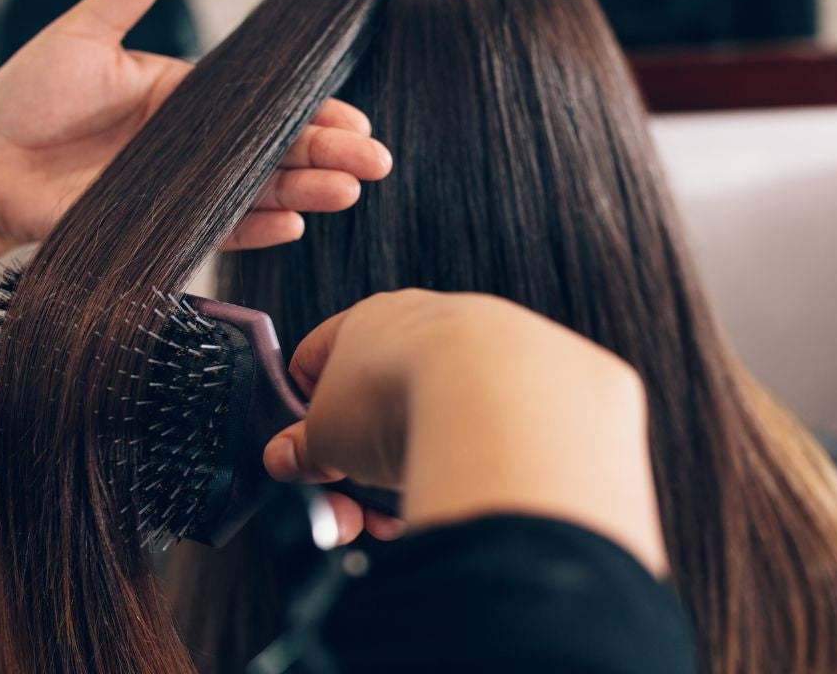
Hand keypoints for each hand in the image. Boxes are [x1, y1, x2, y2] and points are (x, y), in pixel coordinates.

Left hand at [0, 0, 390, 250]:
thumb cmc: (28, 98)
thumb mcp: (81, 36)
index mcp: (189, 96)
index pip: (265, 103)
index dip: (313, 111)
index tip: (353, 117)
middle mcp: (197, 144)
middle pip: (278, 150)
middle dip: (330, 156)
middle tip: (376, 163)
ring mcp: (185, 186)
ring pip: (260, 190)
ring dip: (305, 193)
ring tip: (347, 192)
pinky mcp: (165, 225)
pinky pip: (221, 228)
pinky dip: (255, 228)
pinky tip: (292, 225)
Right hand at [262, 290, 660, 575]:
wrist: (498, 397)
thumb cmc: (400, 398)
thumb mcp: (326, 435)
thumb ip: (302, 447)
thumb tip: (286, 458)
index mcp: (373, 318)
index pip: (320, 360)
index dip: (305, 416)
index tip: (309, 462)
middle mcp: (438, 322)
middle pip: (386, 402)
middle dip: (363, 468)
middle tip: (355, 515)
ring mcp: (496, 347)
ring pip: (444, 420)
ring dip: (419, 471)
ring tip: (407, 518)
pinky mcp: (549, 382)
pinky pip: (500, 432)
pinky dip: (477, 467)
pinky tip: (463, 499)